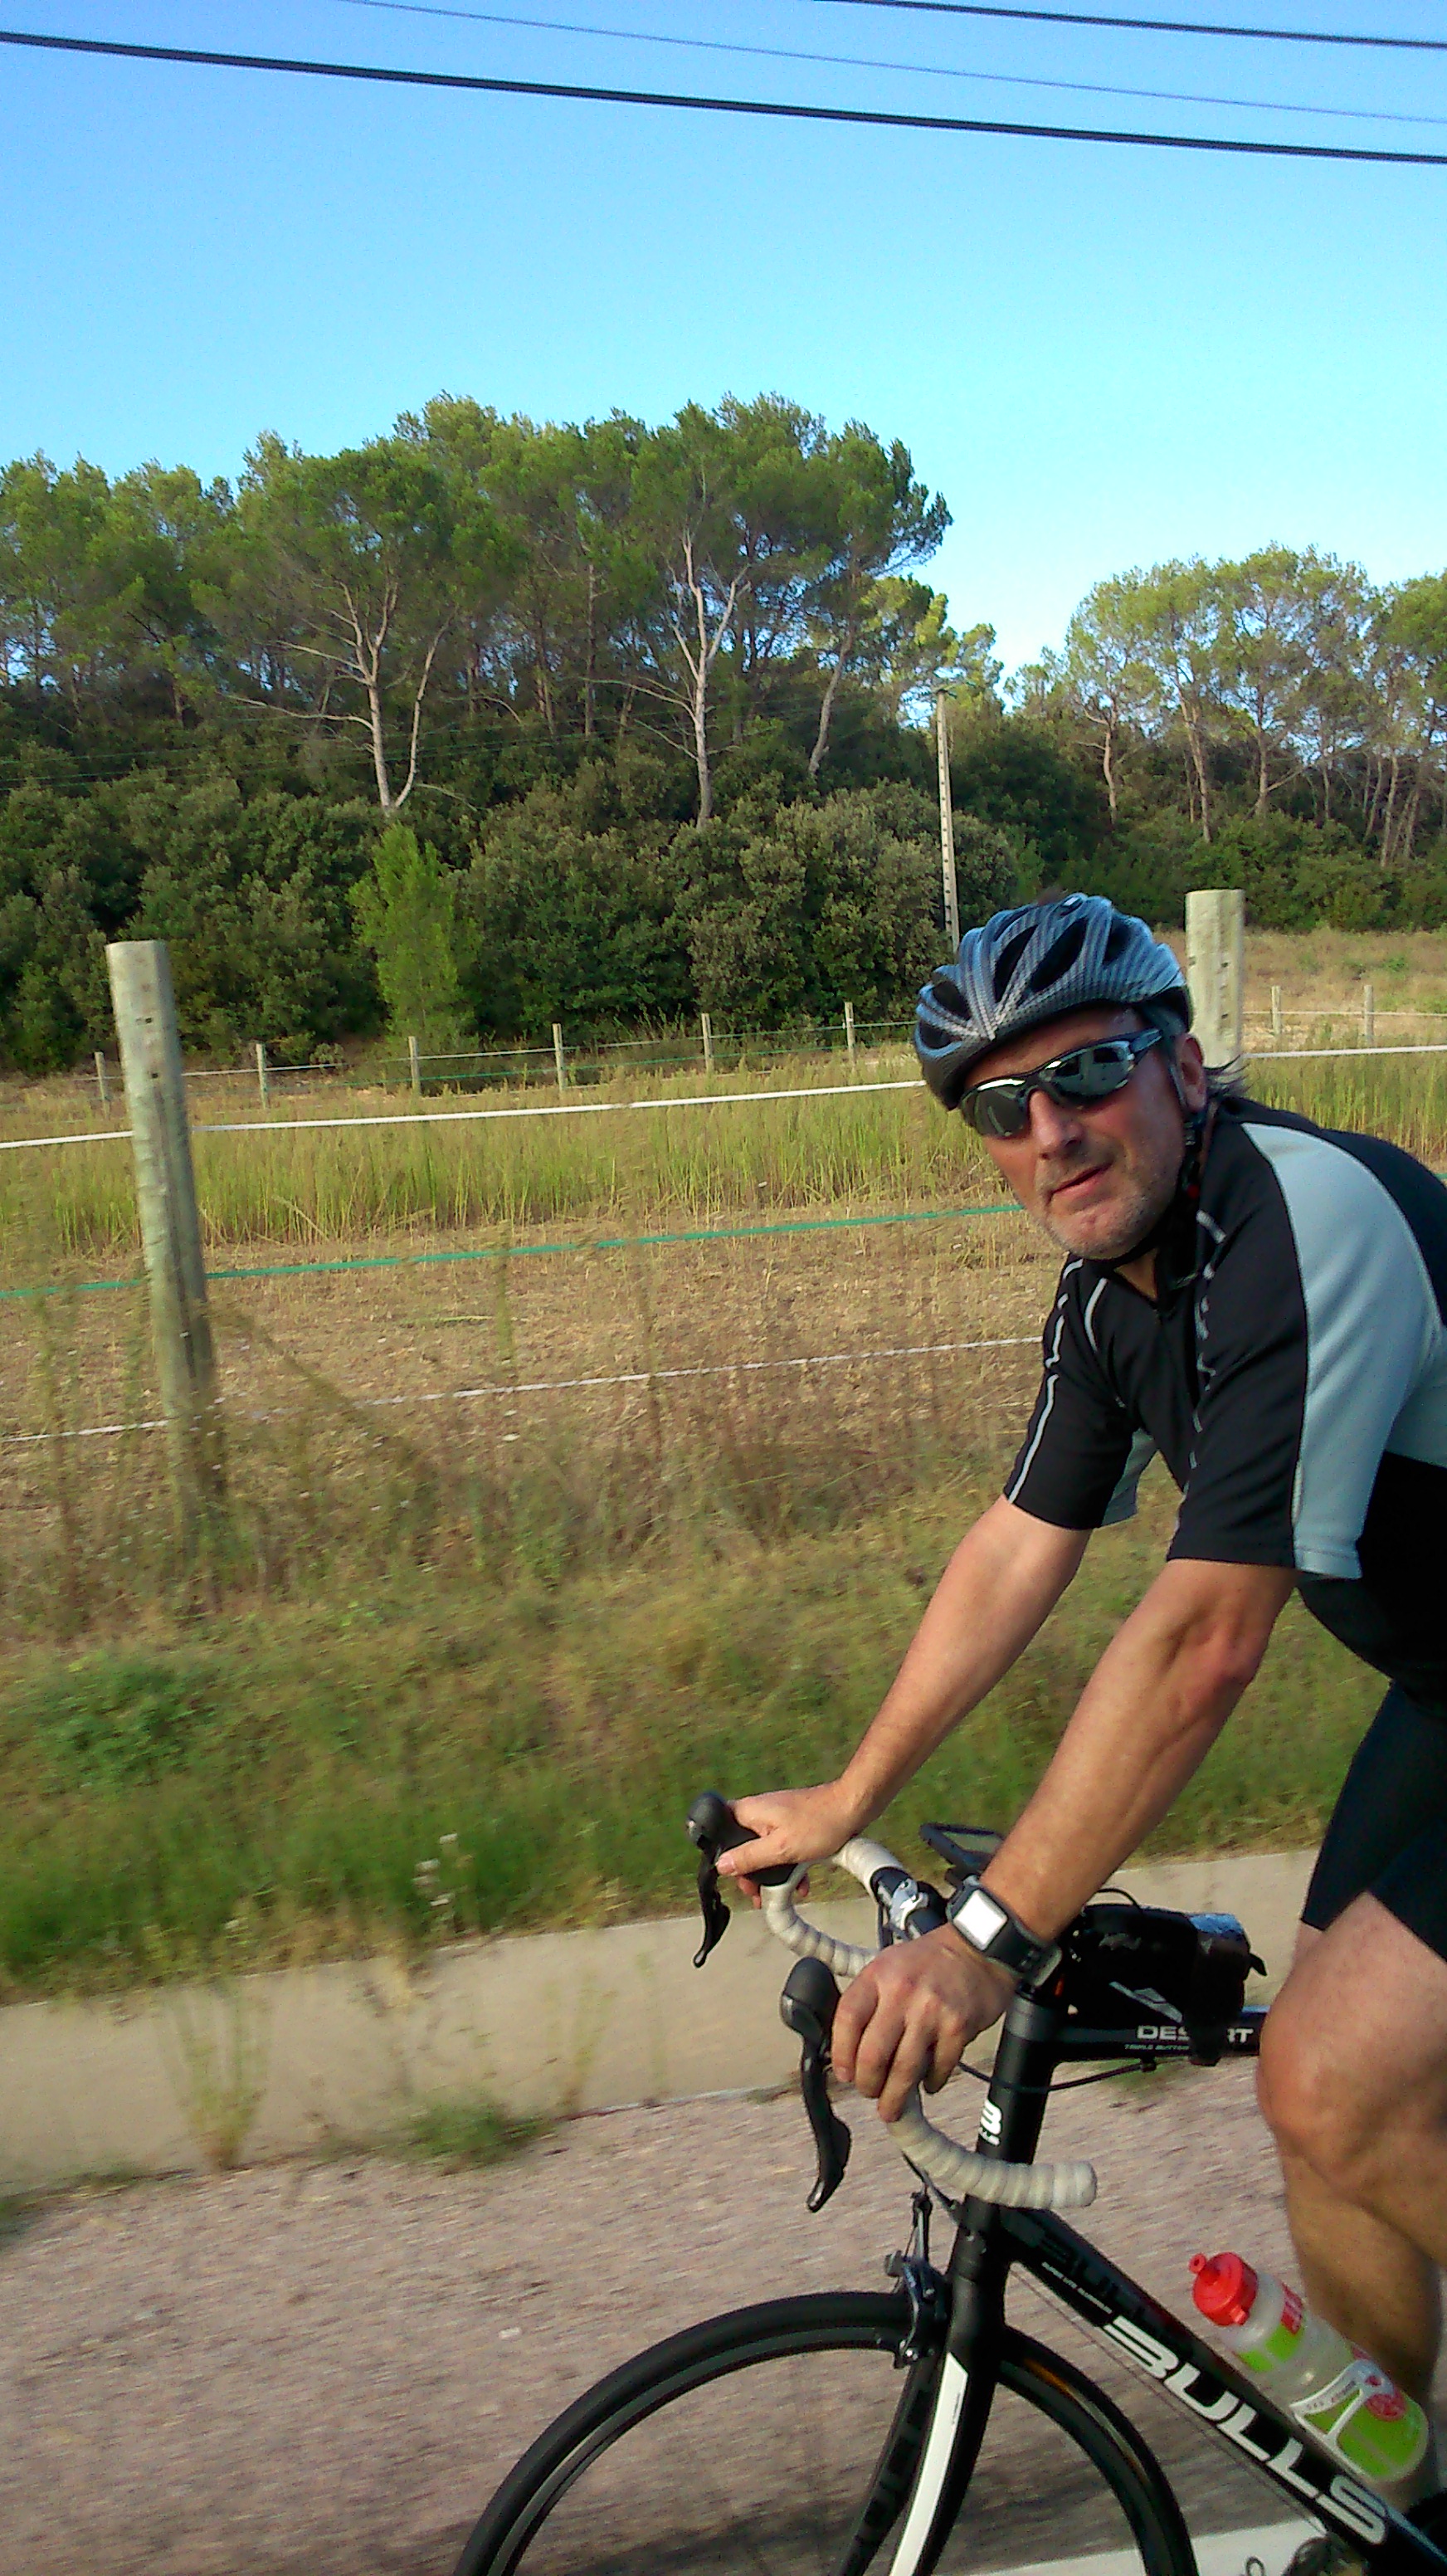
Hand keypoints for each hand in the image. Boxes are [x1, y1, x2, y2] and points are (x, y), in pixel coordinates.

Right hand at [718, 1783, 862, 1901]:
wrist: (852, 1808)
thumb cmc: (819, 1823)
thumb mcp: (780, 1848)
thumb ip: (749, 1858)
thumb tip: (722, 1865)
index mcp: (749, 1812)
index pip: (720, 1832)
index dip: (724, 1857)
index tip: (736, 1878)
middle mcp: (758, 1812)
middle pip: (741, 1846)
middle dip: (752, 1873)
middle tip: (758, 1893)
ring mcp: (776, 1817)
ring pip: (764, 1850)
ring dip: (772, 1873)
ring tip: (782, 1893)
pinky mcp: (791, 1823)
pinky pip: (781, 1847)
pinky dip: (788, 1865)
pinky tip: (801, 1883)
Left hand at [833, 1927, 1014, 2122]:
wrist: (978, 1949)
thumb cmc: (930, 1960)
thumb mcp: (889, 1965)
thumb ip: (869, 1999)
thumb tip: (851, 2046)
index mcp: (878, 1975)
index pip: (847, 2018)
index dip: (840, 2053)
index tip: (844, 2072)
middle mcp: (902, 1992)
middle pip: (873, 2054)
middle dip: (867, 2084)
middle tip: (868, 2092)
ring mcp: (931, 2011)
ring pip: (904, 2069)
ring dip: (895, 2096)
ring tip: (890, 2108)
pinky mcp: (958, 2027)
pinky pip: (938, 2068)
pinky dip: (931, 2082)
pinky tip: (928, 2084)